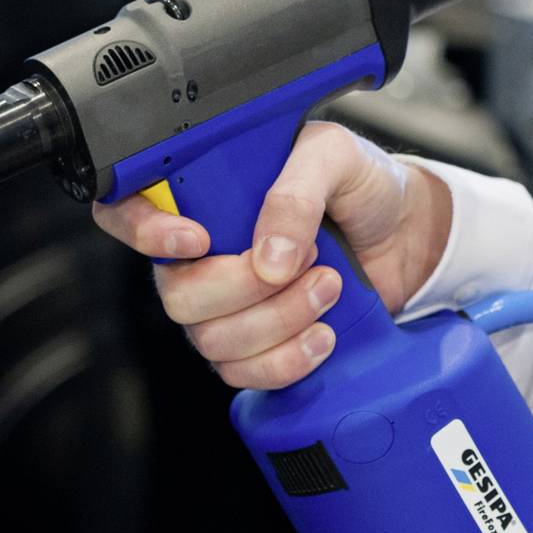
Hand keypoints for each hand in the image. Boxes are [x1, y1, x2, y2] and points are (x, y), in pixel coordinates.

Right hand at [90, 120, 454, 389]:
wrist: (408, 234)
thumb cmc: (361, 184)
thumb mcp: (333, 158)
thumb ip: (295, 194)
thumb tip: (268, 258)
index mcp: (202, 194)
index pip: (124, 210)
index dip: (141, 231)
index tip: (196, 239)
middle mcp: (200, 253)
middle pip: (176, 295)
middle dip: (244, 287)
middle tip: (310, 261)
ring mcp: (224, 306)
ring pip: (211, 340)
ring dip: (278, 321)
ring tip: (330, 285)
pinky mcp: (257, 346)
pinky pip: (243, 374)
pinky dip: (287, 361)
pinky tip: (324, 334)